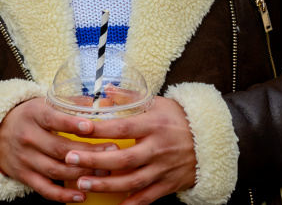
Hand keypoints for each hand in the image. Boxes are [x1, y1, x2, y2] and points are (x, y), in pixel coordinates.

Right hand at [0, 97, 114, 202]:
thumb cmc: (29, 116)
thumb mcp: (43, 103)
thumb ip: (71, 104)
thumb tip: (102, 104)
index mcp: (34, 115)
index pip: (53, 120)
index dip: (72, 124)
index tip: (91, 127)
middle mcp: (28, 137)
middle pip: (60, 148)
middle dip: (88, 152)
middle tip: (111, 152)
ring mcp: (25, 159)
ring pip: (56, 170)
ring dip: (82, 173)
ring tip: (105, 172)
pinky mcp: (24, 176)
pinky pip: (45, 189)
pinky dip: (63, 195)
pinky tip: (81, 195)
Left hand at [63, 97, 196, 204]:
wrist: (212, 140)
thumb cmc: (179, 118)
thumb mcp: (158, 102)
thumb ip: (130, 97)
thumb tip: (105, 89)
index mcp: (154, 124)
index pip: (122, 127)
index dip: (100, 129)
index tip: (79, 129)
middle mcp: (158, 148)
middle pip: (123, 158)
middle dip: (94, 160)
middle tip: (69, 159)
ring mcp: (163, 168)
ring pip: (131, 181)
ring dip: (105, 184)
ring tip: (82, 183)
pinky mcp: (169, 184)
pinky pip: (147, 197)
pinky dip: (130, 204)